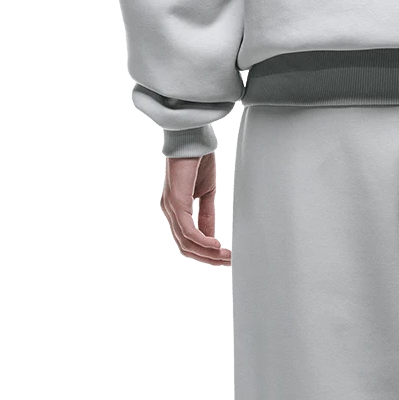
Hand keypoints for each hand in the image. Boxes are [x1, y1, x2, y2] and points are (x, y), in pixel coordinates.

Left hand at [162, 152, 231, 266]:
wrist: (192, 139)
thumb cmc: (198, 160)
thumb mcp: (206, 192)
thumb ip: (206, 214)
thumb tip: (209, 235)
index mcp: (176, 209)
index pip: (187, 240)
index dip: (206, 252)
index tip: (224, 256)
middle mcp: (170, 211)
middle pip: (186, 246)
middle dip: (209, 257)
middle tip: (228, 260)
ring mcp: (171, 208)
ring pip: (187, 242)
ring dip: (208, 253)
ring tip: (225, 255)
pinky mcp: (176, 203)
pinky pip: (188, 231)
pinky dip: (203, 241)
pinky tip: (215, 244)